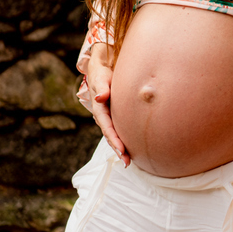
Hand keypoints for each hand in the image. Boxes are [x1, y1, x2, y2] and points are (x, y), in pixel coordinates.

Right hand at [86, 43, 129, 167]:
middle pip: (110, 135)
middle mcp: (103, 115)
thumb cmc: (103, 74)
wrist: (102, 70)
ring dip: (121, 147)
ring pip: (114, 134)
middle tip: (127, 162)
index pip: (107, 126)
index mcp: (99, 108)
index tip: (121, 149)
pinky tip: (133, 147)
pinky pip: (119, 129)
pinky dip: (124, 139)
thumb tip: (101, 98)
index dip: (114, 139)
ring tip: (129, 160)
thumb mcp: (101, 78)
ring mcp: (109, 116)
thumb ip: (102, 87)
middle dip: (118, 149)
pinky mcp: (115, 114)